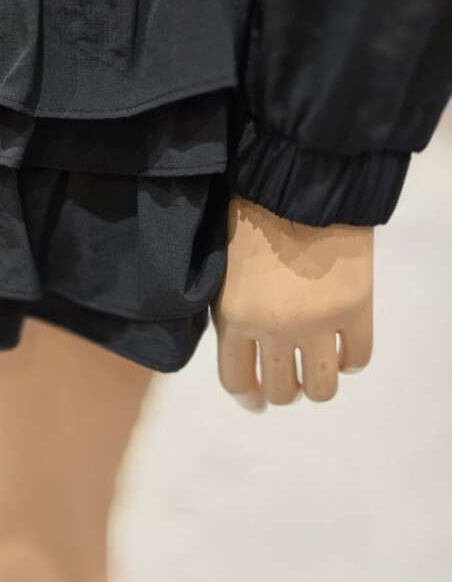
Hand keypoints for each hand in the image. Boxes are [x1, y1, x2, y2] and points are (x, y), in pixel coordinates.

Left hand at [211, 195, 373, 410]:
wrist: (298, 182)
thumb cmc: (249, 217)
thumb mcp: (223, 272)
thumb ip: (232, 315)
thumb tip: (244, 353)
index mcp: (235, 319)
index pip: (238, 382)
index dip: (249, 397)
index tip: (256, 400)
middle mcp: (276, 330)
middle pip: (282, 391)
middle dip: (284, 391)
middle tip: (289, 380)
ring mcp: (320, 323)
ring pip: (323, 388)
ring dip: (318, 384)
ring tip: (317, 367)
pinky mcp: (357, 308)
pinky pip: (358, 358)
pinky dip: (351, 360)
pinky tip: (344, 347)